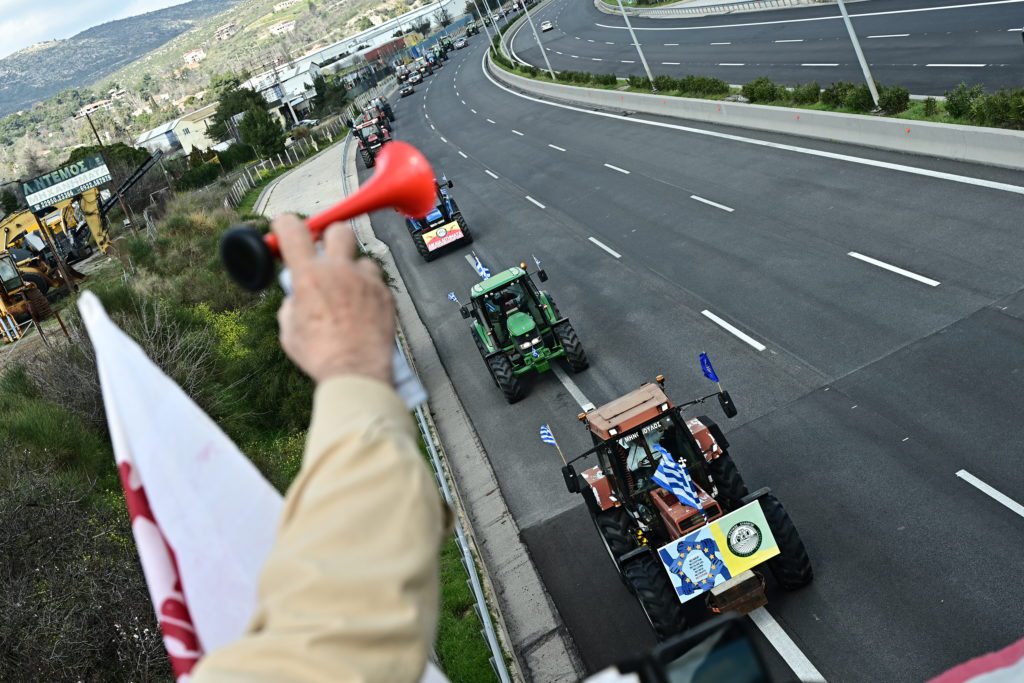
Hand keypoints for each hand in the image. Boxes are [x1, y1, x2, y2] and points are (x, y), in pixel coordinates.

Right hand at [274, 215, 394, 384]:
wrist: (356, 372)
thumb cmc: (320, 354)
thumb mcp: (289, 328)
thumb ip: (292, 301)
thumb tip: (297, 293)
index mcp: (309, 275)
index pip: (293, 229)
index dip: (286, 225)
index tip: (286, 229)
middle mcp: (339, 270)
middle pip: (338, 230)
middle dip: (331, 238)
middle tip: (327, 255)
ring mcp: (366, 280)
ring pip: (362, 260)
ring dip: (354, 271)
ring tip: (348, 296)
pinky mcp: (385, 294)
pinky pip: (376, 283)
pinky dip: (368, 292)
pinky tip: (362, 312)